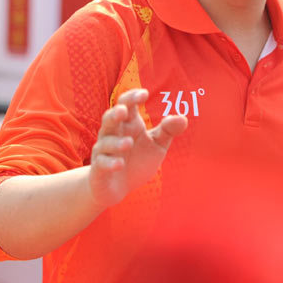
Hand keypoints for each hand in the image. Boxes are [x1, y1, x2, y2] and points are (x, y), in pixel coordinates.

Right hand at [88, 88, 186, 208]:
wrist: (120, 189)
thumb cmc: (138, 160)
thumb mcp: (157, 145)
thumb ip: (168, 131)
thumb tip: (182, 118)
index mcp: (129, 124)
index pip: (126, 104)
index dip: (132, 97)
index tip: (144, 94)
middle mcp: (113, 133)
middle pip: (109, 118)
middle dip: (114, 113)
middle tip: (123, 111)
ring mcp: (104, 151)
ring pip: (105, 141)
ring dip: (116, 142)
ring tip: (128, 144)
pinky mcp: (99, 169)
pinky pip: (101, 163)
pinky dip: (110, 163)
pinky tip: (120, 164)